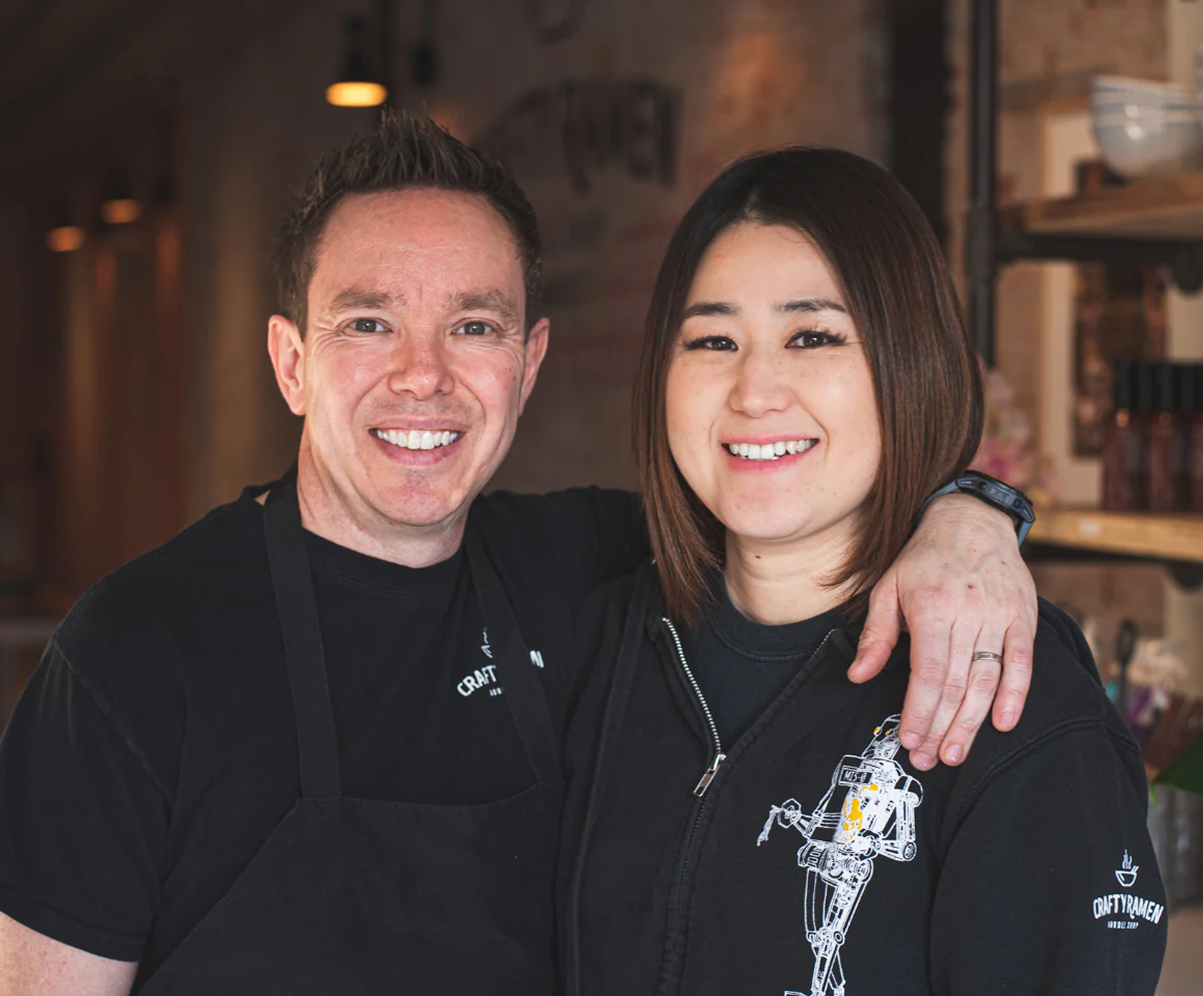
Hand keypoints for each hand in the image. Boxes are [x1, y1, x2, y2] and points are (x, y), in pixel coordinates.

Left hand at [847, 494, 1036, 769]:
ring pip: (987, 680)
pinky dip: (1014, 696)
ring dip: (972, 722)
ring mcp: (1000, 617)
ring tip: (955, 753)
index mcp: (931, 607)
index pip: (927, 672)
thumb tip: (857, 676)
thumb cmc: (924, 559)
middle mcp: (968, 614)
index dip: (919, 711)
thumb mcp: (888, 588)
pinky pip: (1022, 664)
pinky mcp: (1024, 618)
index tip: (909, 739)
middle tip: (928, 760)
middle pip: (956, 683)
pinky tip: (1001, 723)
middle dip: (941, 727)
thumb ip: (875, 635)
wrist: (972, 521)